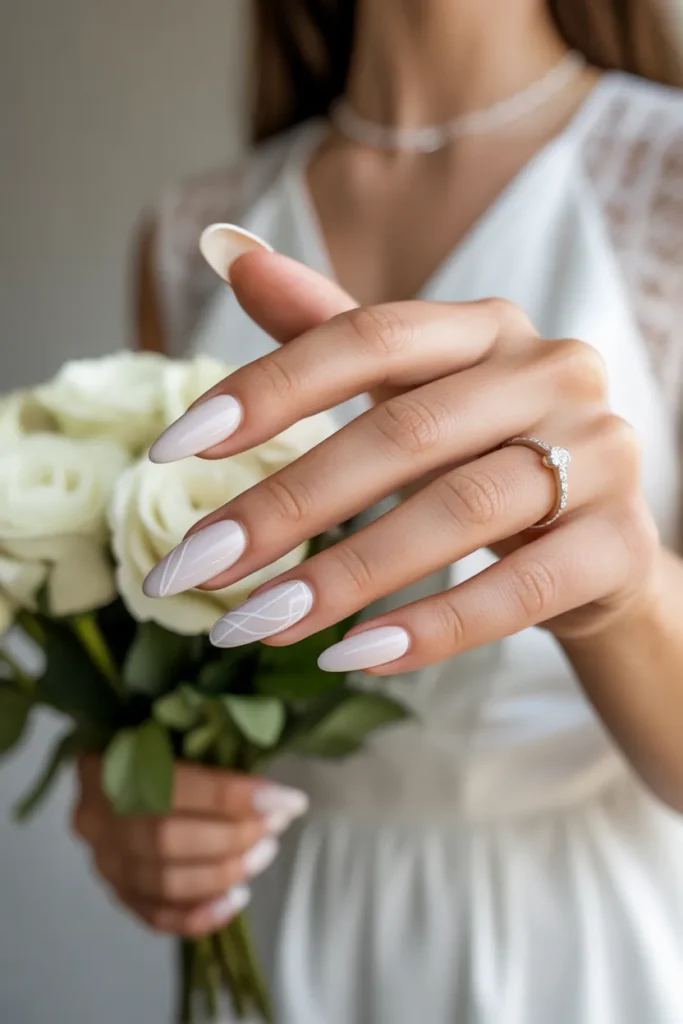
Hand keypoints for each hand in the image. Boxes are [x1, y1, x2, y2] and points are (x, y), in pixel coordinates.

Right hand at [72, 756, 307, 935]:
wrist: (115, 754)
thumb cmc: (158, 738)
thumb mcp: (175, 727)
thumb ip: (208, 745)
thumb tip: (265, 780)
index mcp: (107, 764)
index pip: (172, 787)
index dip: (232, 798)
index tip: (285, 800)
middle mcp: (98, 818)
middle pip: (168, 841)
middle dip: (234, 836)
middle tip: (276, 824)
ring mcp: (104, 860)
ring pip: (165, 883)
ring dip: (225, 873)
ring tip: (264, 853)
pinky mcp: (116, 890)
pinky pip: (156, 916)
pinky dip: (200, 915)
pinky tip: (236, 899)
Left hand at [144, 250, 659, 673]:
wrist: (594, 538)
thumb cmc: (483, 453)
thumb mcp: (407, 389)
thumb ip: (325, 328)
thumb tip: (228, 251)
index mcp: (485, 328)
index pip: (368, 337)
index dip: (268, 389)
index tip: (175, 450)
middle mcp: (549, 373)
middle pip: (404, 433)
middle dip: (288, 505)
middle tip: (199, 567)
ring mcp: (598, 454)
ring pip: (458, 511)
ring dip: (347, 574)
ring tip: (259, 622)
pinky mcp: (620, 542)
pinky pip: (520, 591)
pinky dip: (434, 627)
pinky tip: (355, 655)